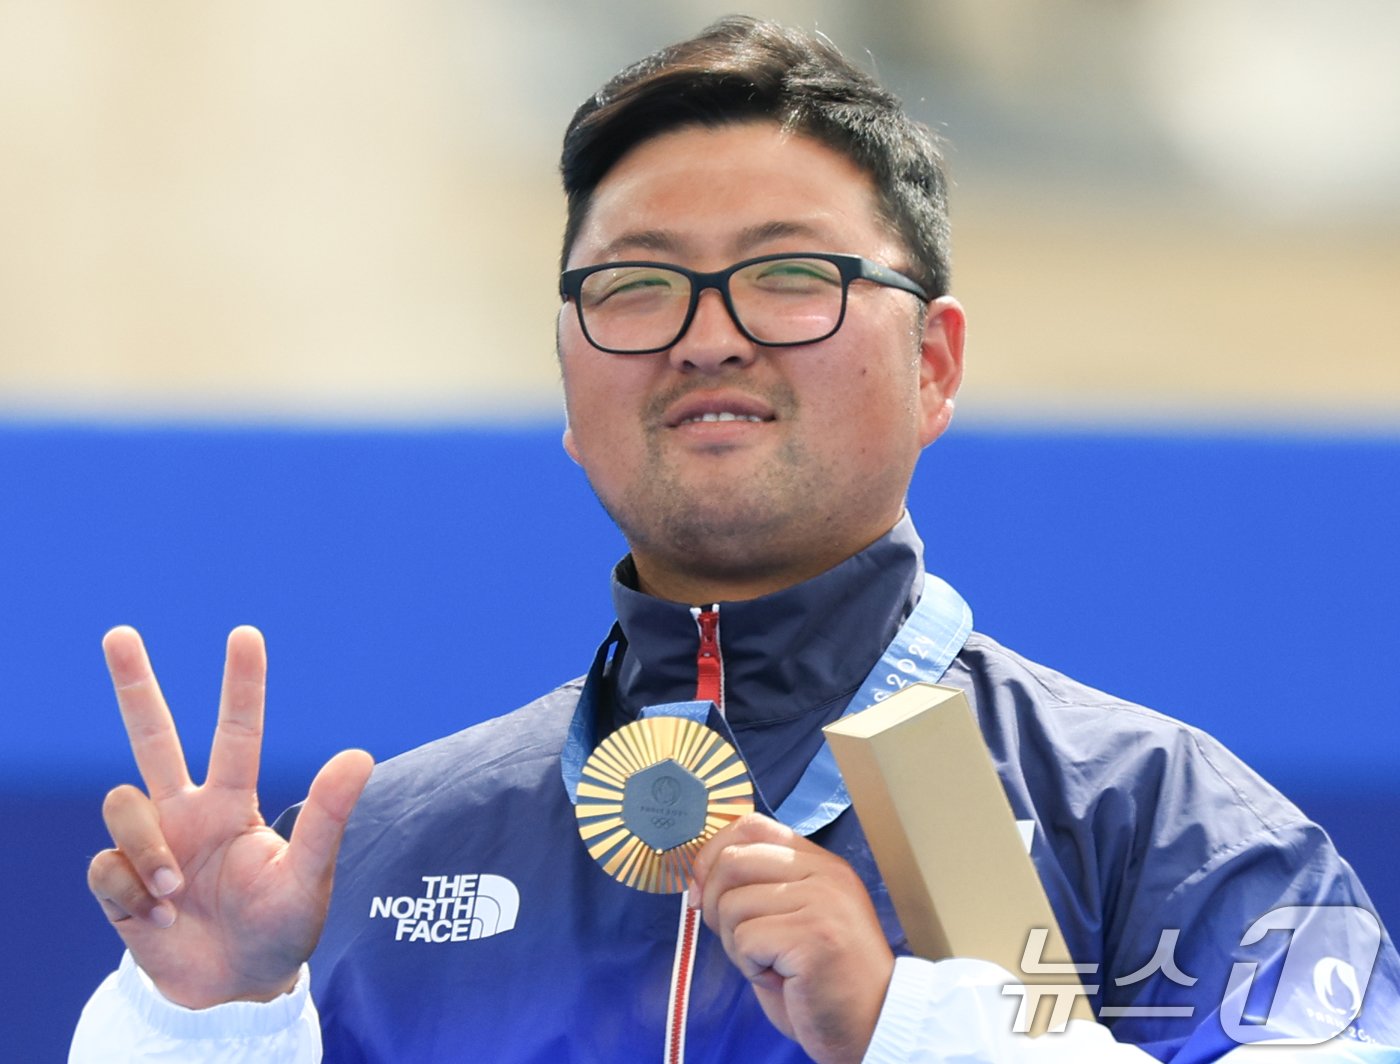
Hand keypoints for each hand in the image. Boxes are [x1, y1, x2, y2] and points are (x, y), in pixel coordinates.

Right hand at [86, 625, 373, 1008]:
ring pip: (123, 804)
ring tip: (176, 894)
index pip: (236, 731)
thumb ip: (326, 817)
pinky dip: (131, 893)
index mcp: (233, 801)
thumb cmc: (281, 926)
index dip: (241, 684)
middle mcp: (186, 811)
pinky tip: (156, 916)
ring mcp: (149, 843)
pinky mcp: (118, 882)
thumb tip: (360, 754)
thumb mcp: (308, 876)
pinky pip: (105, 864)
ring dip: (149, 851)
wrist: (236, 987)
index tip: (245, 633)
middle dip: (133, 684)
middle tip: (118, 632)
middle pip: (152, 736)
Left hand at [691, 813, 894, 1063]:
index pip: (752, 826)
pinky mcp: (813, 936)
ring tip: (771, 963)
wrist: (872, 1024)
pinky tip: (781, 978)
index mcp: (820, 863)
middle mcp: (824, 874)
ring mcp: (822, 902)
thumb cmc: (823, 978)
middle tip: (741, 942)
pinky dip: (750, 968)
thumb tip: (697, 880)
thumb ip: (757, 888)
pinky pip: (745, 941)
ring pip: (732, 905)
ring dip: (737, 946)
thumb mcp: (793, 917)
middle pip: (732, 861)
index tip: (703, 889)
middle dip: (715, 906)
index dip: (714, 853)